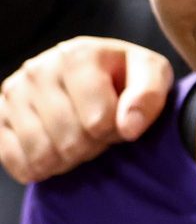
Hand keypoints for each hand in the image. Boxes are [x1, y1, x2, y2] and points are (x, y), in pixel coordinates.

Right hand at [0, 37, 173, 182]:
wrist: (95, 72)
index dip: (116, 131)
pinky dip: (38, 168)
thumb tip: (129, 128)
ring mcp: (14, 92)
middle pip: (69, 141)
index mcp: (78, 55)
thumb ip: (149, 97)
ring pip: (41, 154)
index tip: (121, 119)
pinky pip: (13, 160)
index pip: (99, 121)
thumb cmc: (128, 76)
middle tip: (100, 133)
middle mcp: (38, 69)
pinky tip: (55, 154)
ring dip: (68, 159)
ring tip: (80, 140)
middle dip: (93, 146)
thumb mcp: (153, 75)